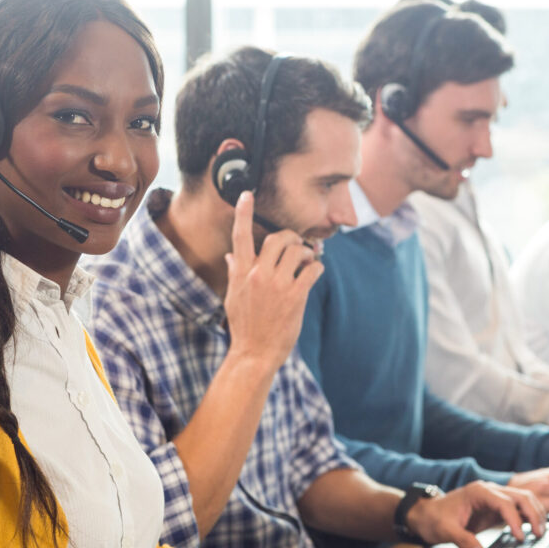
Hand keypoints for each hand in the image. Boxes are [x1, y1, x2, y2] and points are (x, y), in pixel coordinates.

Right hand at [224, 191, 323, 372]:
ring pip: (297, 251)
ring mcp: (277, 285)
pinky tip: (315, 272)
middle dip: (291, 237)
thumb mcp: (233, 298)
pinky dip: (317, 267)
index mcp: (241, 273)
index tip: (246, 193)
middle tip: (297, 243)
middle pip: (277, 238)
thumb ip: (235, 273)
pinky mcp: (295, 296)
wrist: (254, 353)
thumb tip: (230, 256)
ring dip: (307, 251)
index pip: (240, 236)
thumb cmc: (244, 326)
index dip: (243, 212)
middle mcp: (258, 275)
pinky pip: (312, 269)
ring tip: (308, 259)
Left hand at [406, 481, 546, 547]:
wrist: (425, 513)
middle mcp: (489, 491)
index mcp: (478, 492)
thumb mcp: (445, 530)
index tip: (520, 538)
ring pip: (523, 500)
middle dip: (533, 513)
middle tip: (539, 535)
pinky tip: (534, 530)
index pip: (504, 502)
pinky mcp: (495, 508)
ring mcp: (494, 498)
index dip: (515, 519)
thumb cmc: (433, 517)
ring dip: (535, 514)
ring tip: (540, 533)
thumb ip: (462, 539)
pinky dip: (528, 517)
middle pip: (520, 496)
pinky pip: (518, 509)